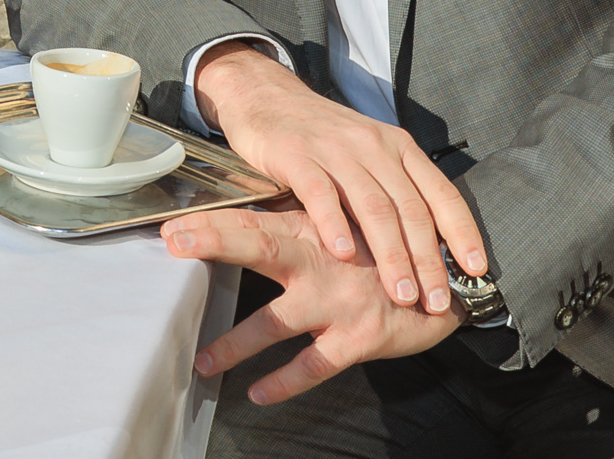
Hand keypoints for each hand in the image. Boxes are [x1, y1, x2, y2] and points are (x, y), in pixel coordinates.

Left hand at [166, 207, 463, 402]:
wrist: (444, 281)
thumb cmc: (378, 253)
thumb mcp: (340, 226)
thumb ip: (294, 222)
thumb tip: (239, 220)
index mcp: (309, 229)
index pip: (251, 220)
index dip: (211, 221)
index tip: (169, 226)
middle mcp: (319, 260)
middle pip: (259, 246)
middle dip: (215, 242)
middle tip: (174, 244)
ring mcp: (337, 301)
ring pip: (276, 321)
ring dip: (235, 344)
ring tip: (202, 363)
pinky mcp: (359, 337)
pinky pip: (314, 364)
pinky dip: (284, 382)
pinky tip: (258, 393)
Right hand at [191, 42, 485, 315]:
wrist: (265, 95)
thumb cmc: (321, 136)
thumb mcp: (369, 153)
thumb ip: (394, 192)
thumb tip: (431, 252)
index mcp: (398, 147)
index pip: (441, 193)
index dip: (463, 233)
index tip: (477, 271)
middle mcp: (373, 146)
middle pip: (410, 209)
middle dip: (427, 261)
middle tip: (436, 302)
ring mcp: (335, 149)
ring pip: (373, 207)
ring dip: (391, 254)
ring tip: (401, 294)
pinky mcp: (296, 154)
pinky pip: (321, 193)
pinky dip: (335, 225)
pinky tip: (345, 255)